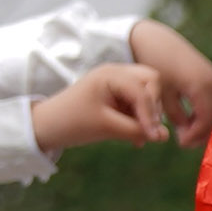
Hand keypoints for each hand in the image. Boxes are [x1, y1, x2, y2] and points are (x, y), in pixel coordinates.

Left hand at [27, 64, 167, 152]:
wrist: (47, 127)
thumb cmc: (72, 123)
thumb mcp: (106, 128)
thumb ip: (137, 130)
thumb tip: (165, 136)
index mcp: (110, 75)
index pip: (143, 90)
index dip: (151, 114)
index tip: (153, 136)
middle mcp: (116, 73)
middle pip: (152, 81)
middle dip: (154, 105)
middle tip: (149, 127)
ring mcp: (117, 83)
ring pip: (148, 92)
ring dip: (148, 114)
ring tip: (140, 135)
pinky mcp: (117, 96)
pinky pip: (139, 104)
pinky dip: (140, 119)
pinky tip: (135, 137)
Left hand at [127, 17, 211, 136]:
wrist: (153, 38)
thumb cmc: (154, 64)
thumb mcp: (161, 93)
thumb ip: (175, 116)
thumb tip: (185, 134)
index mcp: (201, 87)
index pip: (207, 120)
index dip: (195, 136)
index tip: (180, 143)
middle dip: (203, 132)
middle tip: (185, 141)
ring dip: (205, 123)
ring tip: (186, 131)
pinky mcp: (211, 76)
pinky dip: (206, 112)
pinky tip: (189, 118)